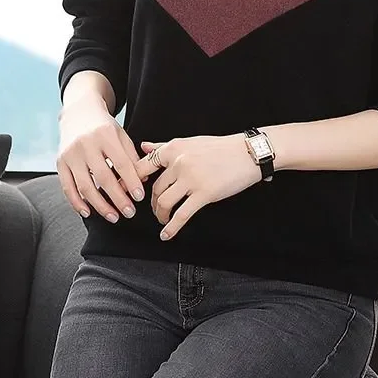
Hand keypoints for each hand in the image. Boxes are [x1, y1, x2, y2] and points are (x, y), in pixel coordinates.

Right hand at [56, 97, 147, 222]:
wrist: (78, 113)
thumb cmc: (104, 127)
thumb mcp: (121, 135)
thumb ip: (131, 157)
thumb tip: (142, 182)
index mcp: (105, 135)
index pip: (121, 163)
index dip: (131, 182)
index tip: (140, 197)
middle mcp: (86, 144)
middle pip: (103, 177)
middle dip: (118, 198)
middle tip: (130, 213)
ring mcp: (70, 154)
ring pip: (85, 186)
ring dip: (100, 205)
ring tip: (114, 216)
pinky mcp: (60, 162)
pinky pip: (67, 187)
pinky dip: (77, 203)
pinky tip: (88, 212)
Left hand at [134, 134, 262, 239]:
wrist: (248, 153)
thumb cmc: (221, 148)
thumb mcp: (190, 142)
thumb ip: (164, 146)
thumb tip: (143, 146)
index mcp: (173, 149)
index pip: (143, 166)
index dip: (132, 182)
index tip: (129, 192)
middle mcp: (179, 162)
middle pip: (154, 188)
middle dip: (151, 202)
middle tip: (154, 209)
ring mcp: (191, 179)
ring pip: (164, 202)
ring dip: (160, 215)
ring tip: (163, 219)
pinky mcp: (204, 194)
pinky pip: (182, 214)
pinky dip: (171, 227)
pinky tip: (166, 234)